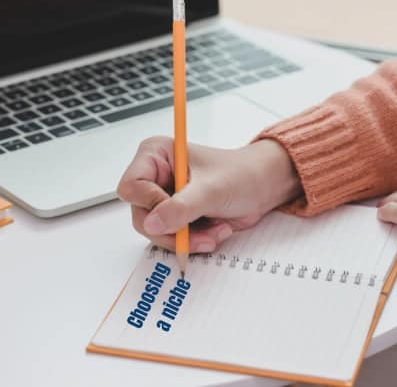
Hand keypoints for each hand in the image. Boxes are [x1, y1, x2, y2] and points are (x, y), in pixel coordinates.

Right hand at [116, 137, 301, 252]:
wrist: (264, 186)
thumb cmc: (242, 174)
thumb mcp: (212, 190)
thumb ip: (181, 207)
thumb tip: (152, 223)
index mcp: (156, 155)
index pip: (132, 187)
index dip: (151, 205)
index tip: (177, 213)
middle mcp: (155, 176)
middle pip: (142, 216)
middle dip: (174, 230)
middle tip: (201, 235)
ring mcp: (164, 198)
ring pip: (156, 232)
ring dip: (187, 238)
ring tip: (215, 230)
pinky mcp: (174, 216)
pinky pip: (171, 238)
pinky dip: (193, 241)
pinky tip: (214, 230)